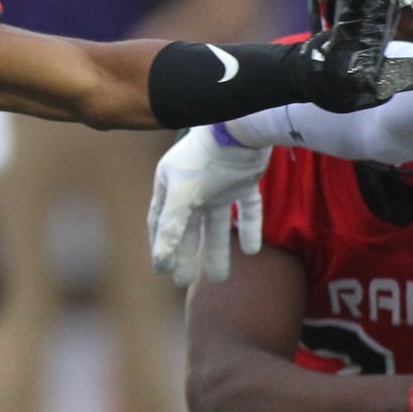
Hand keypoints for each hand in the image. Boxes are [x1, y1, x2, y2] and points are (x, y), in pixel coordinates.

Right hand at [148, 125, 269, 286]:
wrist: (241, 129)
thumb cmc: (204, 159)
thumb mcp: (182, 196)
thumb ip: (170, 229)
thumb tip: (159, 264)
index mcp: (171, 184)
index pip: (160, 221)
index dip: (160, 245)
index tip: (164, 271)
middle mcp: (193, 185)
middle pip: (187, 226)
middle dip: (186, 253)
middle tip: (186, 282)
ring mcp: (219, 182)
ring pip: (216, 223)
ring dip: (217, 249)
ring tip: (220, 278)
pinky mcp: (244, 180)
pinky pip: (247, 209)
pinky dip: (249, 228)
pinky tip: (252, 250)